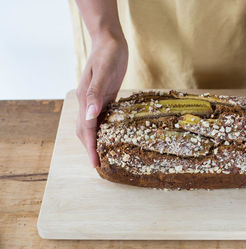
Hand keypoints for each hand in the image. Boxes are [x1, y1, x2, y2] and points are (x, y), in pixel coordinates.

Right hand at [76, 35, 127, 166]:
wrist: (110, 40)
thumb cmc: (108, 53)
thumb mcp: (104, 72)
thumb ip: (95, 93)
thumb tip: (90, 115)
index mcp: (85, 98)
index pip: (87, 129)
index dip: (91, 147)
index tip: (95, 164)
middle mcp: (88, 101)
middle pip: (87, 131)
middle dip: (92, 149)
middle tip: (100, 166)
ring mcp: (96, 99)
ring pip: (94, 125)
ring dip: (97, 141)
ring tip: (105, 155)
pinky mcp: (105, 96)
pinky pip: (103, 117)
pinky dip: (105, 129)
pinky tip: (113, 135)